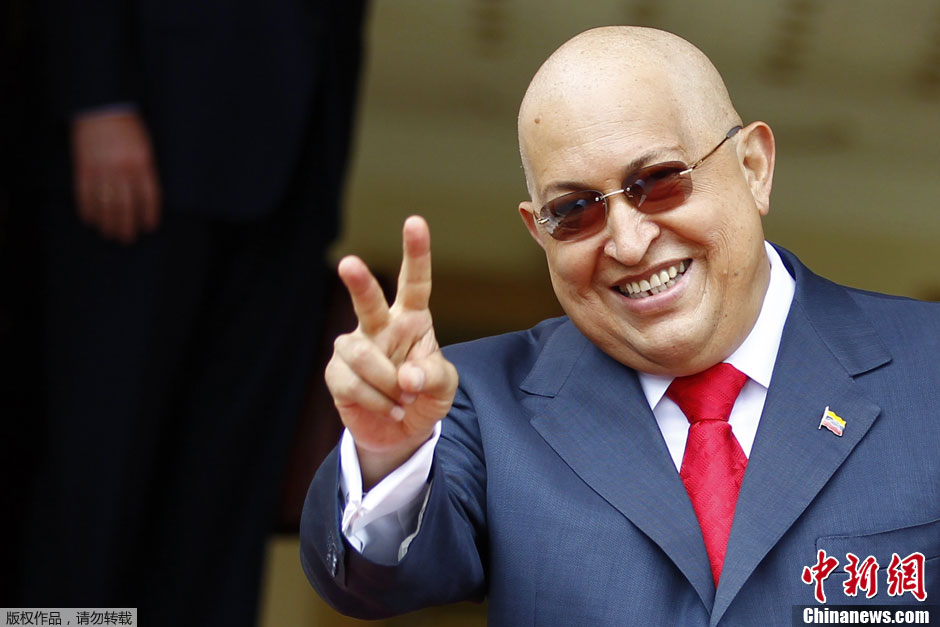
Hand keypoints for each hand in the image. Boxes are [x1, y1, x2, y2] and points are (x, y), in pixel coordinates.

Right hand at [71, 110, 161, 243]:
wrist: (102, 107)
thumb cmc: (129, 128)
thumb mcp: (146, 147)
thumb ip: (146, 171)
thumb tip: (145, 199)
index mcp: (143, 163)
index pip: (149, 197)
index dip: (149, 215)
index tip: (148, 227)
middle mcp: (123, 169)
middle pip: (126, 206)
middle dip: (126, 226)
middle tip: (126, 238)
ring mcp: (101, 169)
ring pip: (105, 204)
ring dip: (107, 223)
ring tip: (109, 233)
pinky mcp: (83, 167)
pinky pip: (84, 194)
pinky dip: (87, 210)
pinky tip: (90, 220)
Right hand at [325, 216, 457, 488]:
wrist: (400, 432)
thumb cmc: (425, 397)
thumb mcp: (444, 388)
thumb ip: (433, 377)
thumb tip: (406, 377)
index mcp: (412, 318)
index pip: (414, 282)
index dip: (416, 253)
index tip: (415, 222)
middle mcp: (380, 326)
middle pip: (368, 301)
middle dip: (359, 283)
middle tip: (349, 264)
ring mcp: (355, 347)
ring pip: (363, 355)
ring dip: (387, 385)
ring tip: (402, 401)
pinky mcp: (337, 372)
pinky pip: (353, 383)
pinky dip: (377, 402)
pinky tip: (389, 409)